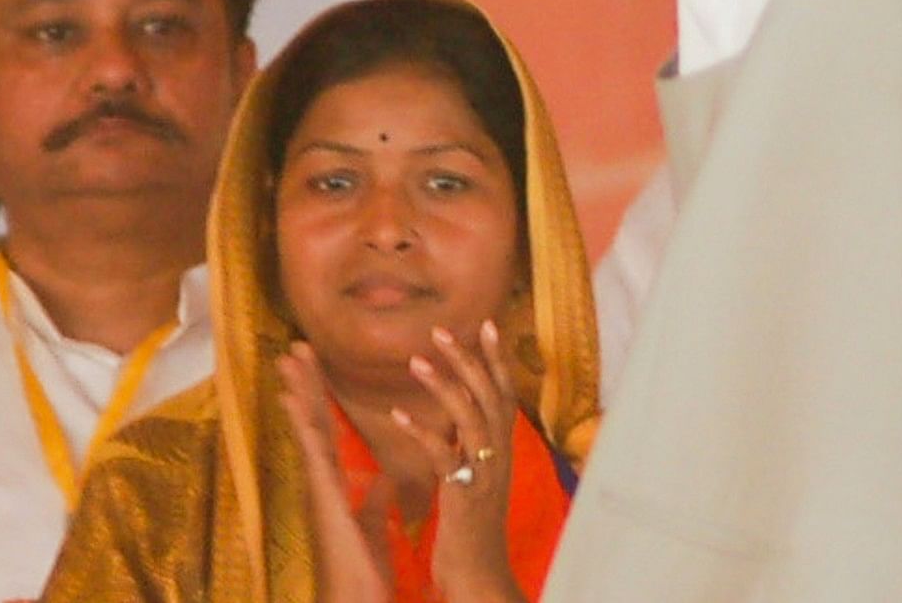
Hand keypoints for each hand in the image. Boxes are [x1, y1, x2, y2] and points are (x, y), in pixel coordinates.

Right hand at [273, 342, 391, 602]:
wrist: (353, 599)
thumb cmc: (360, 573)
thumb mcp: (372, 528)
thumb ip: (374, 500)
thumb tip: (385, 477)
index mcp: (334, 486)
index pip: (327, 432)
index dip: (320, 399)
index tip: (313, 367)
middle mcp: (321, 481)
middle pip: (313, 422)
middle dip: (305, 384)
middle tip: (296, 346)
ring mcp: (317, 487)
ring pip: (307, 429)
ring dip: (299, 392)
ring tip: (290, 356)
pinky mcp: (322, 496)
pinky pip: (312, 453)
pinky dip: (303, 423)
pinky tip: (294, 398)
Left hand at [396, 321, 525, 602]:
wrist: (481, 576)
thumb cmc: (474, 531)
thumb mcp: (477, 481)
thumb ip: (470, 449)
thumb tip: (459, 419)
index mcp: (501, 451)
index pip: (503, 394)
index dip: (495, 359)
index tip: (485, 325)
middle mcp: (497, 456)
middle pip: (488, 396)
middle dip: (467, 359)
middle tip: (441, 330)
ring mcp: (482, 474)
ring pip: (469, 417)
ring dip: (442, 385)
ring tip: (417, 360)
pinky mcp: (462, 494)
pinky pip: (442, 454)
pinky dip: (421, 431)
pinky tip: (398, 415)